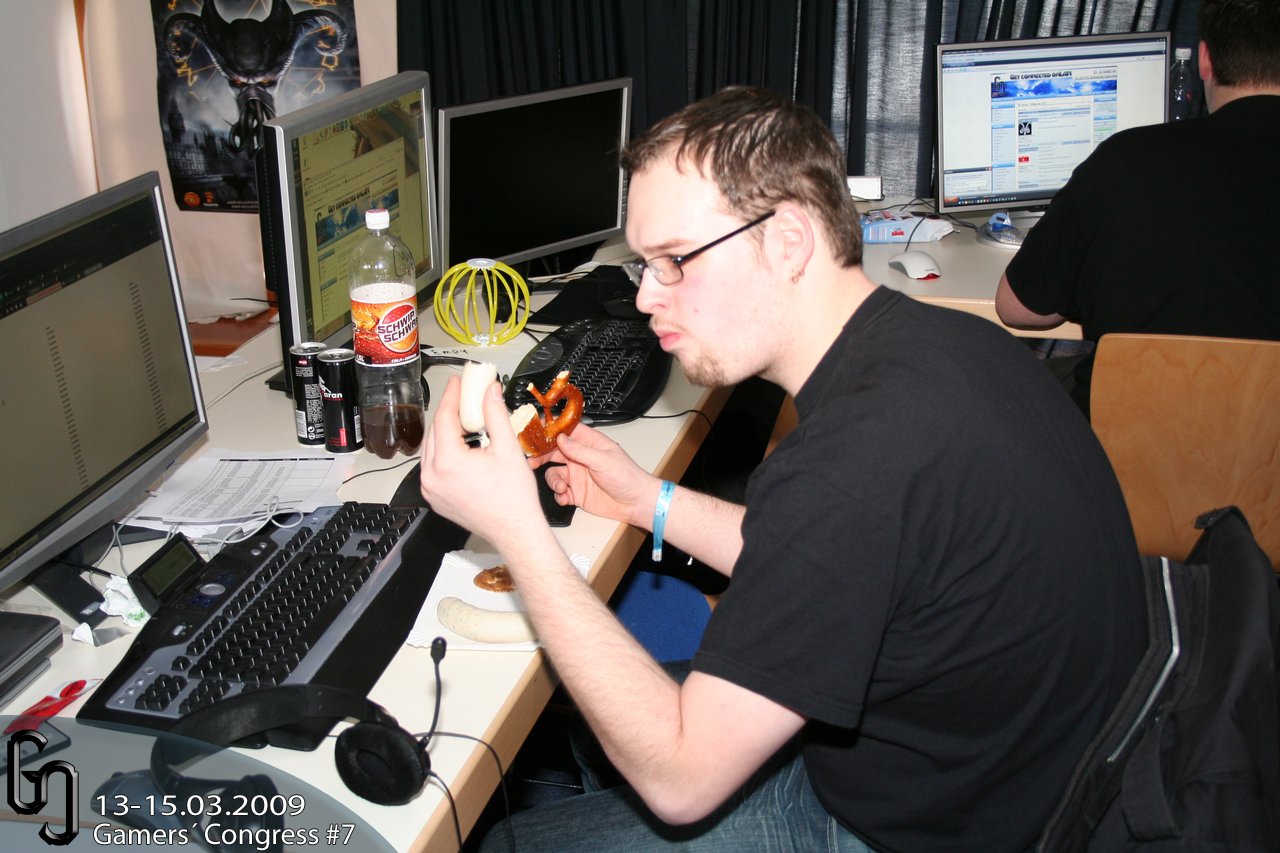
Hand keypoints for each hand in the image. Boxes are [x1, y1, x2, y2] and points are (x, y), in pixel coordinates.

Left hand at [419, 376, 543, 546]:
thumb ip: (495, 415)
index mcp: (448, 462)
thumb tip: (490, 390)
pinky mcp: (434, 498)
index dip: (451, 396)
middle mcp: (432, 476)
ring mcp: (431, 490)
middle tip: (463, 397)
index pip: (443, 418)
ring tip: (463, 420)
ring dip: (444, 432)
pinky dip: (443, 452)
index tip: (458, 382)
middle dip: (448, 412)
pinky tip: (460, 446)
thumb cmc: (514, 497)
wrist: (515, 531)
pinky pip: (433, 467)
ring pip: (431, 449)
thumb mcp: (507, 449)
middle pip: (434, 432)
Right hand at [542, 425, 659, 528]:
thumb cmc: (627, 477)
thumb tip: (561, 438)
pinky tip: (565, 497)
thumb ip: (580, 450)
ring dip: (553, 480)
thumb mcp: (603, 460)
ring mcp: (578, 476)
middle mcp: (581, 458)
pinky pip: (560, 493)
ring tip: (562, 487)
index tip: (534, 431)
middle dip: (541, 456)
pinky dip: (559, 495)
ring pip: (554, 474)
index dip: (549, 430)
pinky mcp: (577, 493)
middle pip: (554, 452)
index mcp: (589, 444)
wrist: (635, 503)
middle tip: (532, 462)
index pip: (566, 431)